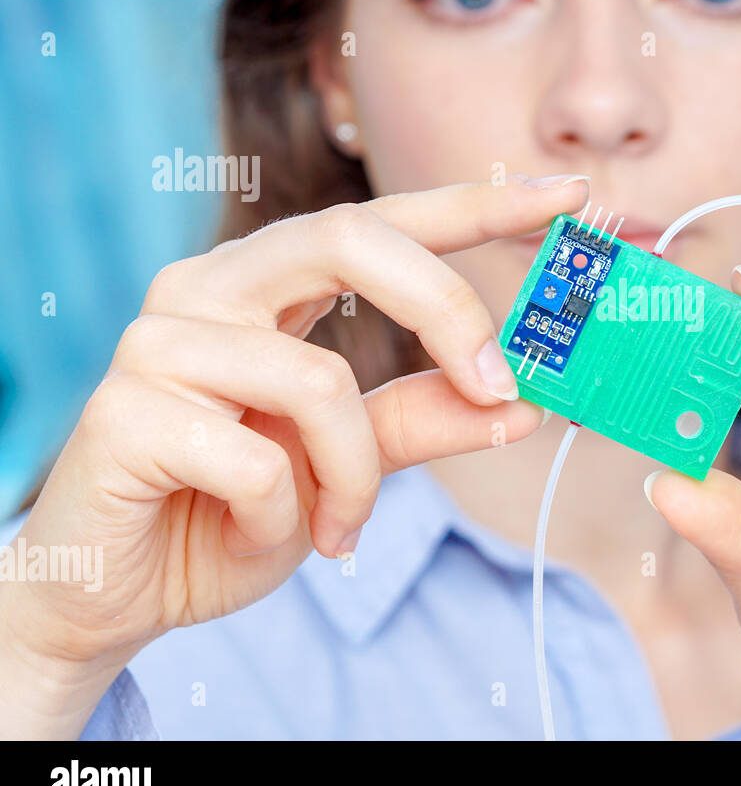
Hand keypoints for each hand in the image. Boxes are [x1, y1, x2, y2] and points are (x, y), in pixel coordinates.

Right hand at [0, 175, 588, 737]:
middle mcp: (210, 286)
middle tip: (505, 387)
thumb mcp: (353, 463)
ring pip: (319, 379)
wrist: (123, 591)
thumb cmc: (234, 509)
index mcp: (267, 283)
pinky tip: (256, 532)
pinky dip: (287, 516)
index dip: (479, 204)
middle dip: (449, 313)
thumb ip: (424, 420)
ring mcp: (160, 341)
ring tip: (337, 524)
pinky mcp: (125, 410)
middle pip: (353, 239)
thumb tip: (524, 403)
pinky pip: (261, 459)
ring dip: (356, 474)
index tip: (571, 194)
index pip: (384, 220)